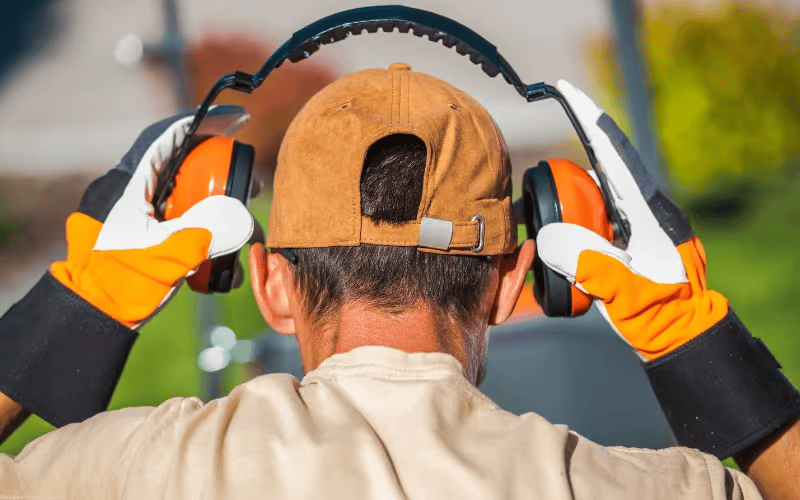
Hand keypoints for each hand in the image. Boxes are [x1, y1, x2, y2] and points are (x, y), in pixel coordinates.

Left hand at [50, 106, 253, 328]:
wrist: (98, 316)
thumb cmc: (119, 283)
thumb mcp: (164, 254)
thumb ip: (204, 234)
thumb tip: (245, 219)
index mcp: (132, 184)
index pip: (169, 139)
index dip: (203, 123)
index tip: (237, 119)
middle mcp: (142, 194)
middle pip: (189, 168)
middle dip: (227, 177)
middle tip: (253, 187)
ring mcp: (150, 217)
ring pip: (195, 201)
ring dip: (226, 217)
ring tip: (248, 236)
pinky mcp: (158, 239)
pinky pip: (193, 228)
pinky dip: (214, 241)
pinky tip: (227, 269)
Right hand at [535, 80, 728, 360]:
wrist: (680, 336)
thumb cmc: (660, 316)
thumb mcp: (625, 291)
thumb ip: (591, 264)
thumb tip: (551, 236)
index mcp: (648, 212)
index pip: (613, 156)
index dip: (589, 120)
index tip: (566, 90)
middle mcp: (644, 210)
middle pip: (601, 171)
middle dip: (567, 169)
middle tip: (536, 185)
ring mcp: (638, 224)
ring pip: (597, 195)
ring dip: (569, 199)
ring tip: (542, 216)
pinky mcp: (630, 239)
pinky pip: (596, 217)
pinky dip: (575, 220)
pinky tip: (560, 237)